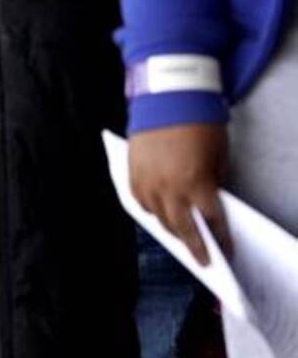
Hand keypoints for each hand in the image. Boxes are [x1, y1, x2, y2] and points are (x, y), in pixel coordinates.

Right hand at [130, 123, 230, 265]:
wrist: (167, 98)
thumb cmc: (199, 124)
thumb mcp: (219, 156)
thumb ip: (213, 183)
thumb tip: (207, 203)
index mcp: (196, 183)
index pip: (211, 222)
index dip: (221, 240)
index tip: (226, 253)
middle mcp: (169, 188)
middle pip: (182, 228)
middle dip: (195, 246)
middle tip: (203, 260)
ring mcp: (147, 182)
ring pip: (158, 218)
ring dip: (171, 229)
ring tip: (181, 238)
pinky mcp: (132, 173)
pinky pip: (140, 202)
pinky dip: (151, 211)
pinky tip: (159, 213)